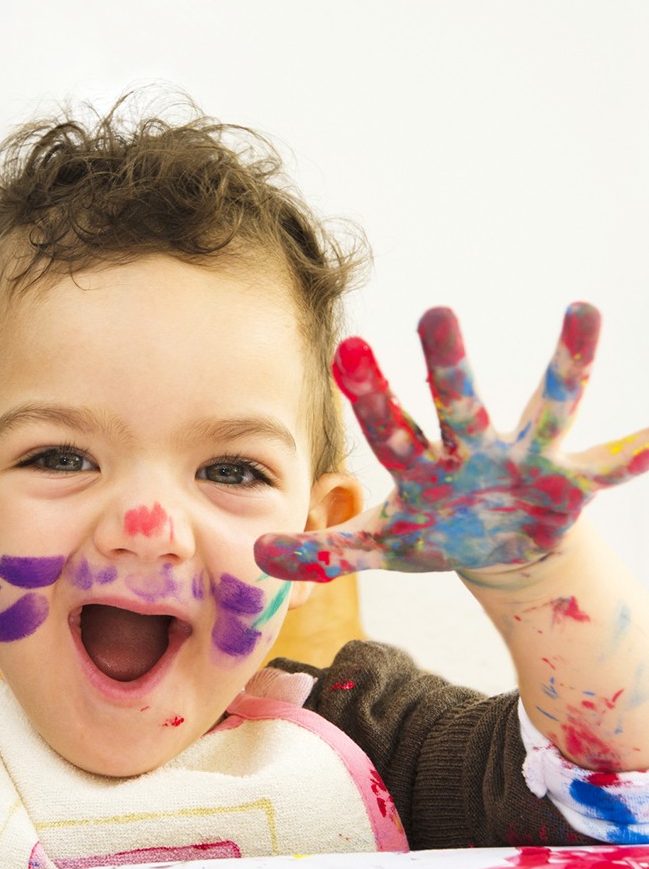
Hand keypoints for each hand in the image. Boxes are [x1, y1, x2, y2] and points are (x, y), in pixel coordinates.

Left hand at [255, 304, 648, 581]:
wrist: (499, 547)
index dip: (370, 393)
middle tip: (435, 311)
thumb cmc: (435, 533)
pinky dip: (634, 454)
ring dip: (565, 366)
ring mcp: (523, 461)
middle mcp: (471, 451)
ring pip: (545, 407)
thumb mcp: (382, 547)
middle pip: (456, 403)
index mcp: (421, 466)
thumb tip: (257, 558)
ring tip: (583, 311)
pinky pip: (607, 467)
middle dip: (446, 364)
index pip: (389, 427)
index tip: (346, 346)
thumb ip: (324, 553)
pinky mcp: (567, 483)